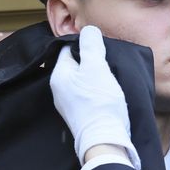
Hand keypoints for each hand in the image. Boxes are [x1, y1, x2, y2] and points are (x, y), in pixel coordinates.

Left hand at [50, 25, 140, 169]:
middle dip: (91, 60)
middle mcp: (59, 90)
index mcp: (59, 76)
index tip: (100, 47)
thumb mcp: (96, 68)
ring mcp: (69, 103)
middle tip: (107, 61)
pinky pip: (86, 94)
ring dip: (95, 75)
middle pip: (75, 64)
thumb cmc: (99, 102)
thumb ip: (91, 46)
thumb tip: (88, 30)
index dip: (84, 44)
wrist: (105, 139)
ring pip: (82, 79)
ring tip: (110, 76)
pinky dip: (96, 90)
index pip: (67, 49)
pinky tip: (108, 92)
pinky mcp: (80, 114)